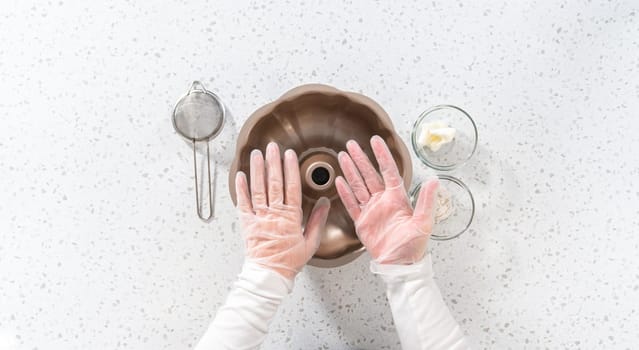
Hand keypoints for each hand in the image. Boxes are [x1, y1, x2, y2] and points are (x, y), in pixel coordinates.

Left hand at [235, 142, 330, 279]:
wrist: (270, 275)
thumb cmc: (289, 261)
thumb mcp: (311, 242)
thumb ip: (318, 221)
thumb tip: (325, 203)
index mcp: (291, 218)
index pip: (291, 187)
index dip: (290, 169)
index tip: (290, 155)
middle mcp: (274, 214)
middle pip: (274, 183)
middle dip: (273, 162)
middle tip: (272, 147)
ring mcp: (259, 217)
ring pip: (258, 189)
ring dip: (257, 170)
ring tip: (256, 154)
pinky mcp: (247, 223)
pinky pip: (243, 203)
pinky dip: (241, 188)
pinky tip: (241, 175)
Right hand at [335, 136, 438, 264]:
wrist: (399, 266)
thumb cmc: (413, 247)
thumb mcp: (423, 223)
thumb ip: (427, 201)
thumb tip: (434, 180)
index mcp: (398, 199)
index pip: (388, 171)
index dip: (382, 155)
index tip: (376, 141)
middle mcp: (383, 201)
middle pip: (369, 175)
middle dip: (360, 159)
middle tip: (352, 144)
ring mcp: (371, 211)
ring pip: (358, 186)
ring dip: (350, 171)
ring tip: (343, 156)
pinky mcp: (362, 222)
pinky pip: (351, 204)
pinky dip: (345, 193)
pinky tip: (339, 181)